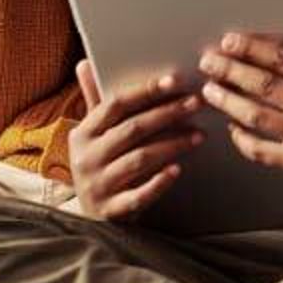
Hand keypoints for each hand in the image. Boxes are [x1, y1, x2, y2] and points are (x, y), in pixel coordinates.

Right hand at [69, 59, 203, 220]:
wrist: (91, 220)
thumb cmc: (99, 167)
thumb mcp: (93, 135)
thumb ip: (94, 101)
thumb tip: (85, 63)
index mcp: (83, 133)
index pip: (115, 105)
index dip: (145, 91)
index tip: (175, 80)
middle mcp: (86, 158)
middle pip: (132, 129)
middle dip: (167, 113)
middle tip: (196, 102)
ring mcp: (97, 186)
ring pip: (139, 159)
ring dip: (172, 144)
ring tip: (198, 134)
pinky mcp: (110, 212)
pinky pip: (137, 196)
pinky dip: (158, 183)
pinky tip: (178, 170)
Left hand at [198, 24, 282, 192]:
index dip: (253, 47)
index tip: (231, 41)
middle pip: (263, 84)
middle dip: (230, 70)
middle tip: (208, 61)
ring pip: (256, 116)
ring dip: (228, 102)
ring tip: (209, 91)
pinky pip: (262, 151)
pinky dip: (243, 140)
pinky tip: (232, 129)